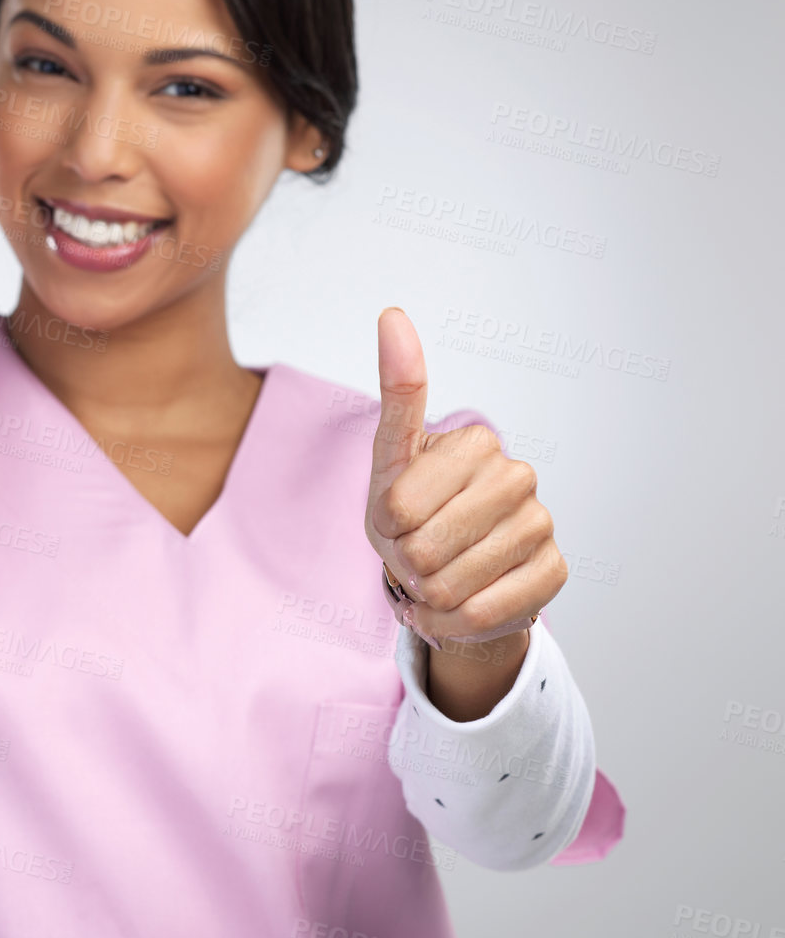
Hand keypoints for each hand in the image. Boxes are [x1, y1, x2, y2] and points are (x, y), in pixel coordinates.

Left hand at [364, 307, 566, 649]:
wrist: (450, 574)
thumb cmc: (411, 513)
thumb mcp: (389, 458)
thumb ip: (397, 392)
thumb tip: (392, 314)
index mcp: (474, 442)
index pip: (396, 508)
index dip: (382, 527)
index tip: (394, 518)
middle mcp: (518, 476)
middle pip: (422, 550)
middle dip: (403, 564)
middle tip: (414, 553)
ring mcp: (541, 524)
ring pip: (450, 587)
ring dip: (425, 597)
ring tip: (432, 579)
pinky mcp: (554, 572)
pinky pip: (480, 615)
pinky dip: (450, 623)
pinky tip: (451, 607)